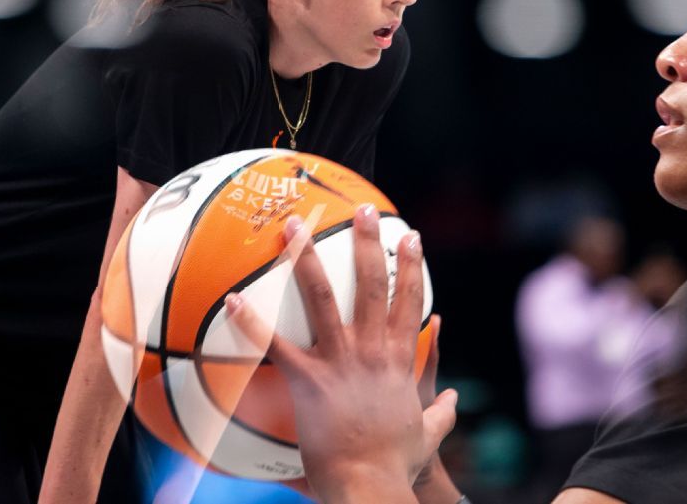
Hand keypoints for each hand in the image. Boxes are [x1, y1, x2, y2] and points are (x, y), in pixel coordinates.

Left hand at [224, 204, 457, 502]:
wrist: (370, 483)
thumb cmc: (396, 465)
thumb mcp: (426, 436)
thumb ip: (442, 414)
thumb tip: (455, 401)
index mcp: (399, 361)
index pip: (410, 302)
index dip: (413, 267)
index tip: (412, 237)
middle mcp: (372, 350)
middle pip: (374, 284)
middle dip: (369, 242)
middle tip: (364, 210)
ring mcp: (340, 361)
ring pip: (323, 297)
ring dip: (306, 258)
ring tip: (294, 227)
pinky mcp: (308, 379)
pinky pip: (275, 344)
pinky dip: (251, 321)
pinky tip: (231, 299)